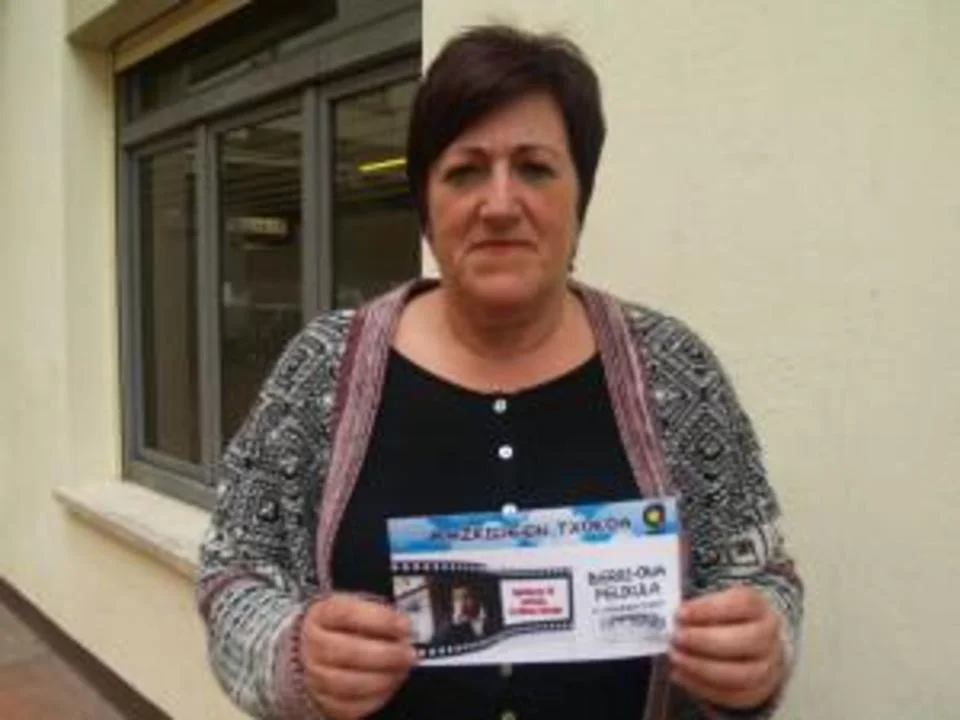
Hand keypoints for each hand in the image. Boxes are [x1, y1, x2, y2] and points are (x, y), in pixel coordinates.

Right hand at [301, 593, 417, 719]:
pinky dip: (375, 698)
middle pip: (348, 652)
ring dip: (382, 678)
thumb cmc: (344, 626)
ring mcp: (314, 676)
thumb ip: (378, 614)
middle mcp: (313, 645)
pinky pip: (349, 707)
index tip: (404, 625)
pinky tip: (390, 685)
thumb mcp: (357, 607)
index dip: (380, 620)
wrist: (315, 651)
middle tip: (408, 653)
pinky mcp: (323, 702)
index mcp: (322, 615)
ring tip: (402, 670)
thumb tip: (403, 626)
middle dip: (386, 654)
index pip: (347, 614)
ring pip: (348, 683)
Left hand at [669, 586, 784, 709]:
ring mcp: (768, 665)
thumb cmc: (722, 618)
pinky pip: (734, 695)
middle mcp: (768, 635)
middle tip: (675, 637)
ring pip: (742, 674)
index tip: (680, 613)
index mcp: (757, 606)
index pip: (742, 603)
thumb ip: (694, 608)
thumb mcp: (711, 603)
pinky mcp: (759, 690)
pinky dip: (703, 688)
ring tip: (675, 658)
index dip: (709, 608)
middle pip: (745, 640)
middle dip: (705, 640)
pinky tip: (680, 675)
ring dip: (703, 667)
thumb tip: (666, 615)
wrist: (749, 644)